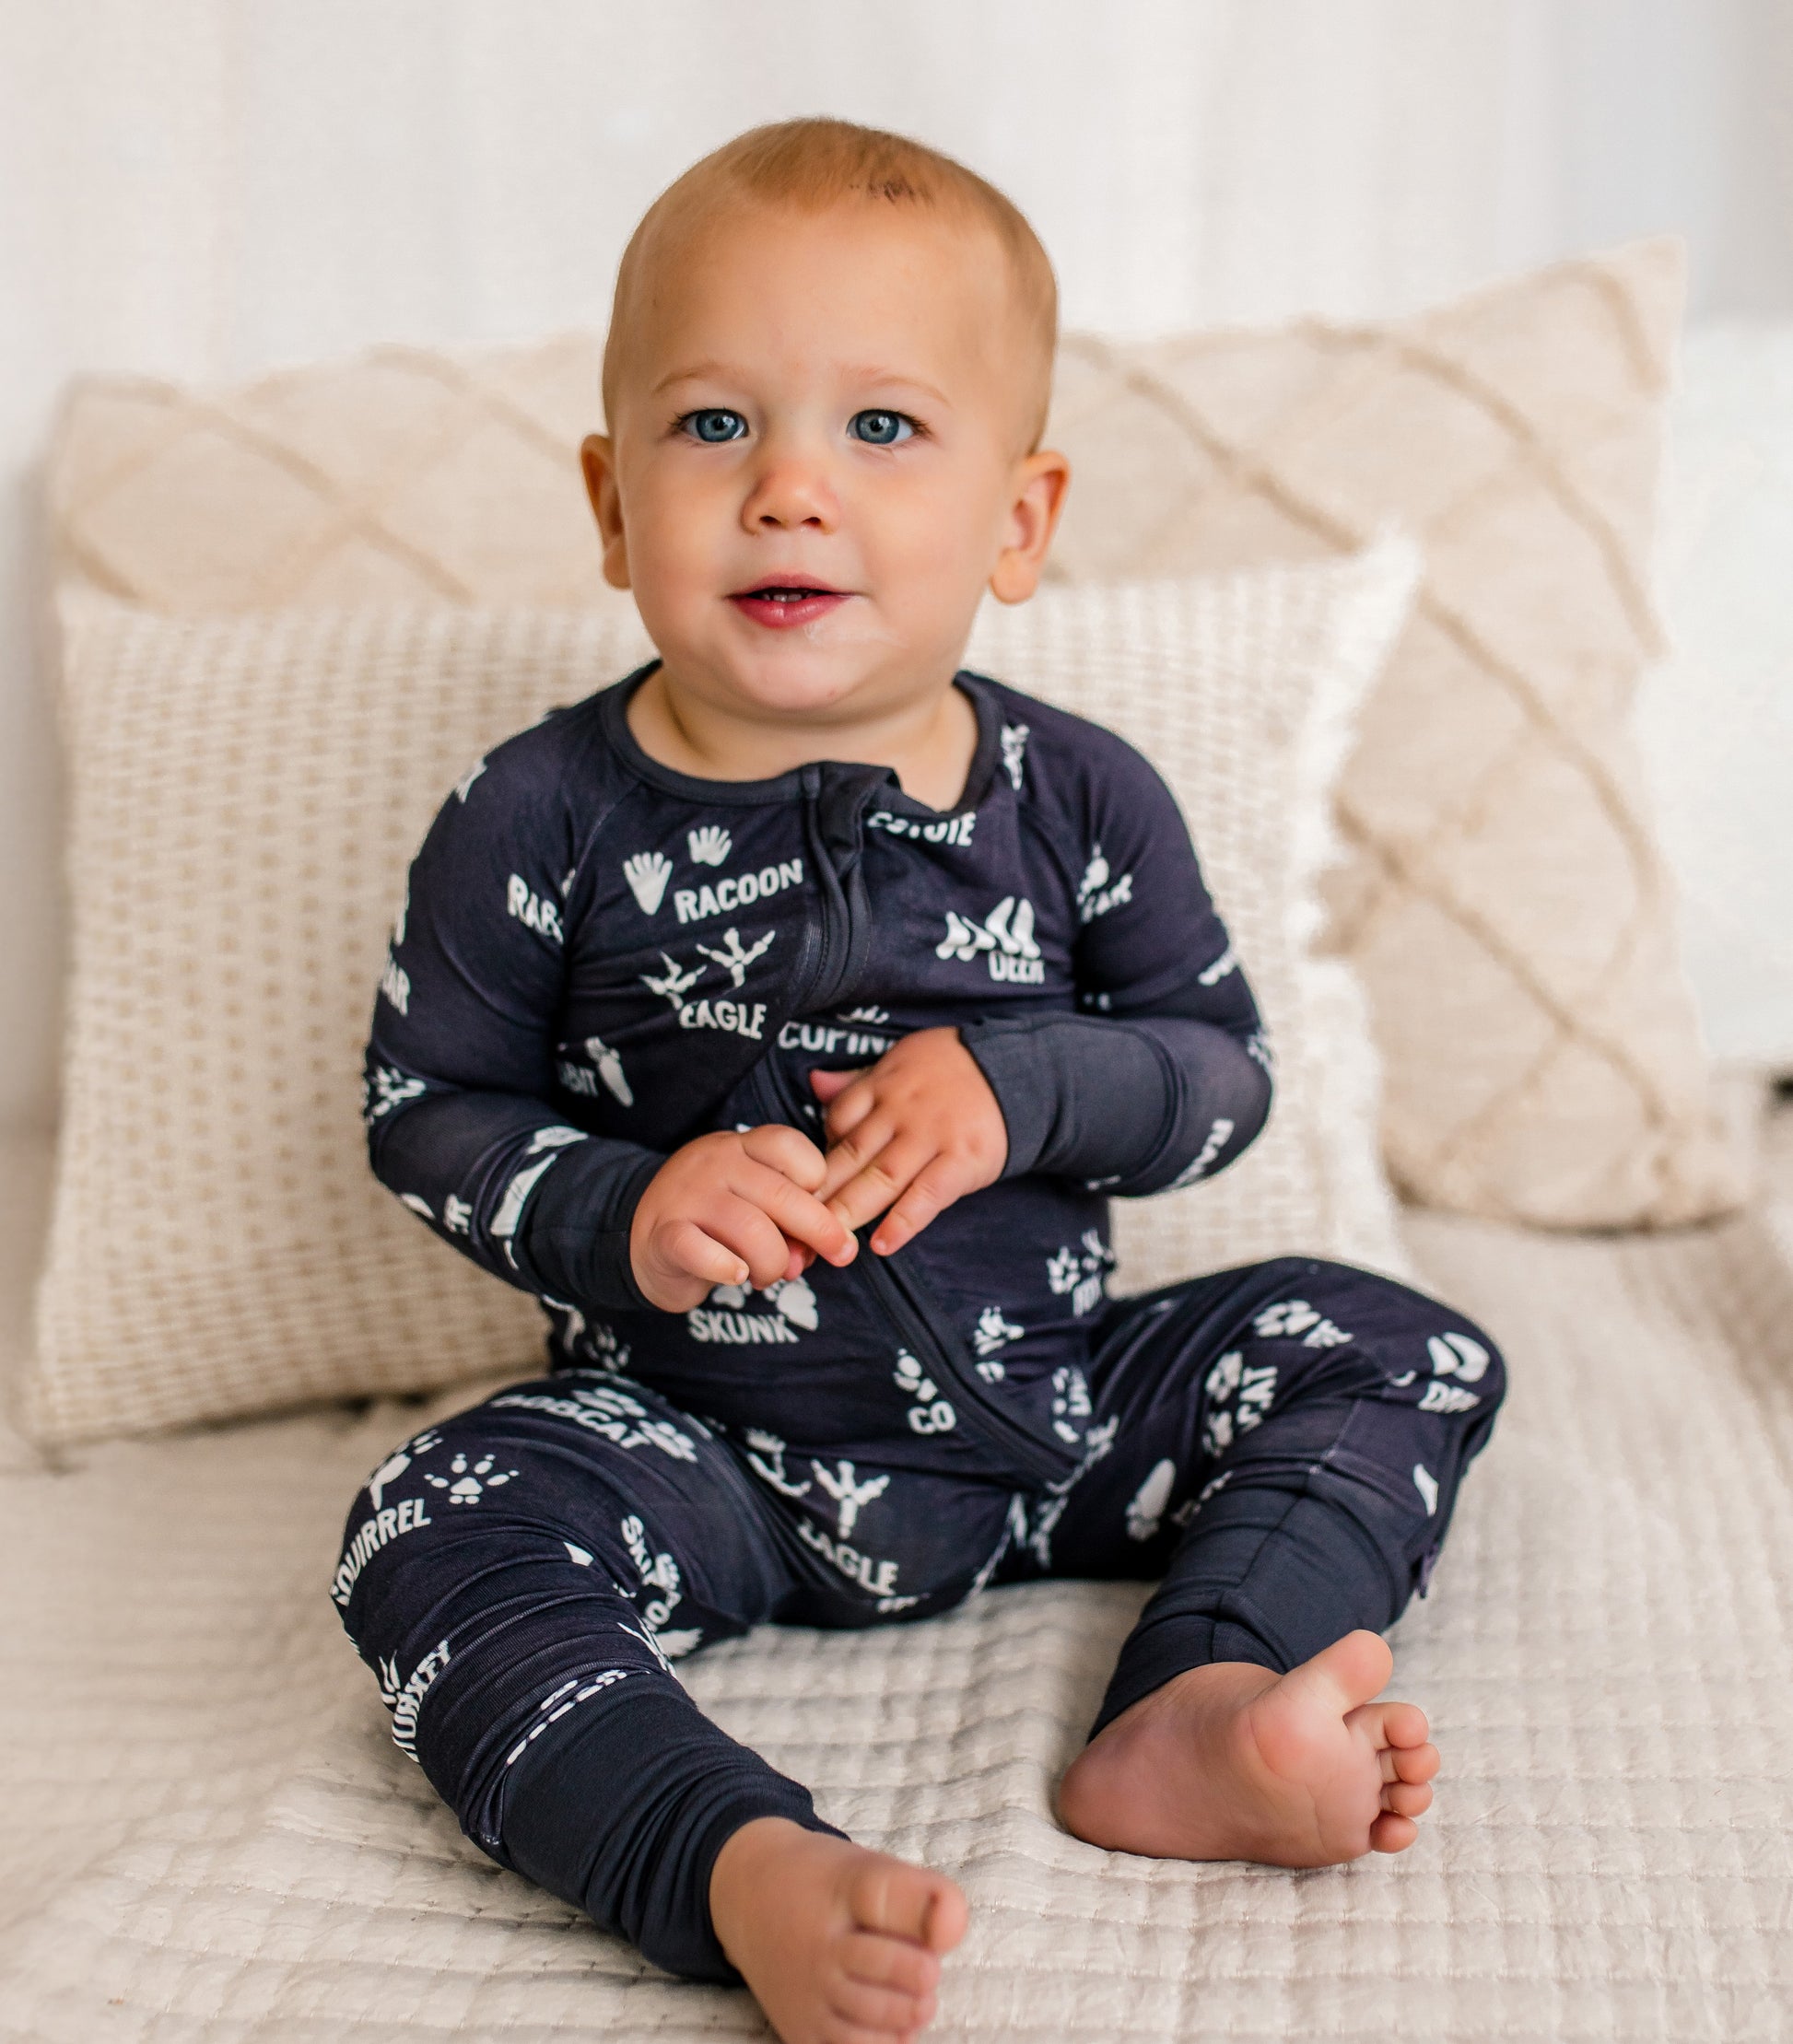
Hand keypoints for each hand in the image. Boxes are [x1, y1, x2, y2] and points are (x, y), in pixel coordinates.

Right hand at [630, 1125, 856, 1311]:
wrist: (636, 1235)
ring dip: (775, 1263)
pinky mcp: (664, 1236)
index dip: (817, 1179)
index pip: (789, 1145)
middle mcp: (713, 1164)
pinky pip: (701, 1251)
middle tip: (835, 1256)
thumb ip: (788, 1214)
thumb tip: (831, 1247)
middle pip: (782, 1195)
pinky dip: (726, 1268)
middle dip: (820, 1231)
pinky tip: (737, 1276)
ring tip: (770, 1275)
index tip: (817, 1206)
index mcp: (739, 1146)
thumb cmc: (713, 1220)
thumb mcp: (751, 1198)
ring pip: (752, 1229)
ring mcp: (686, 1197)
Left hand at [812, 1028, 1007, 1255]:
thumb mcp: (903, 1060)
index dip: (813, 1157)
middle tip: (789, 1227)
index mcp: (884, 1085)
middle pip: (850, 1155)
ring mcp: (931, 1136)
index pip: (837, 1121)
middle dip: (817, 1194)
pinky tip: (882, 1244)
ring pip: (881, 1178)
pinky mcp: (963, 1160)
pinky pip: (927, 1195)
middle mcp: (901, 1111)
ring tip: (825, 1241)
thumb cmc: (956, 1068)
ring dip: (850, 1211)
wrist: (1021, 1070)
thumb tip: (814, 1084)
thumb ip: (860, 1081)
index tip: (796, 1189)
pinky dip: (904, 1221)